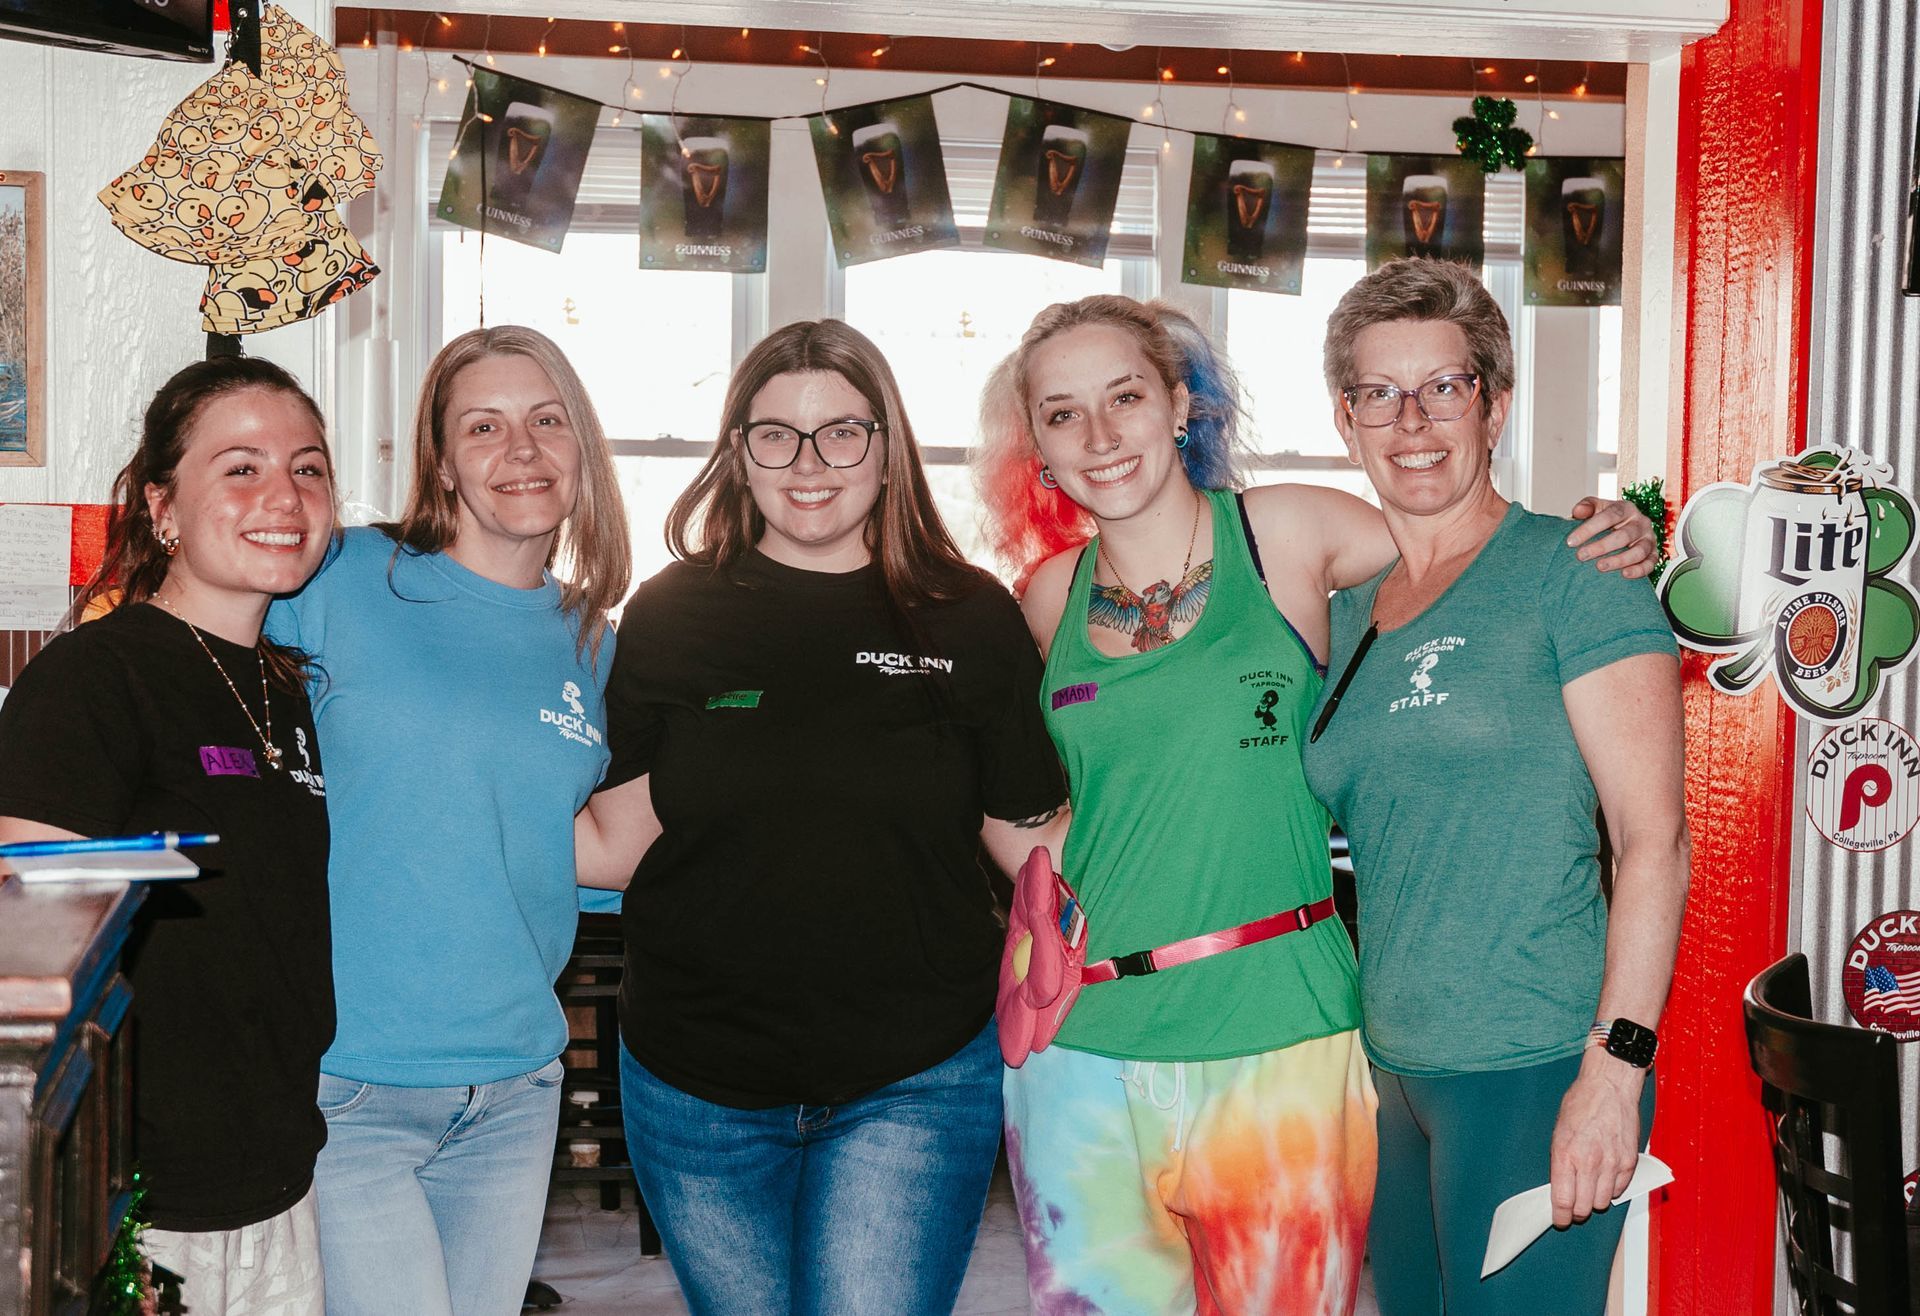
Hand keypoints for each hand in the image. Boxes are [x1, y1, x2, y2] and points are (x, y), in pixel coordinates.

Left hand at [1548, 1049, 1644, 1227]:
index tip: (1560, 1220)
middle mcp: (1589, 1163)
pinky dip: (1611, 1190)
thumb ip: (1561, 1161)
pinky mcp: (1629, 1162)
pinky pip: (1620, 1189)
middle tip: (1574, 1208)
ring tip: (1589, 1191)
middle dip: (1576, 1212)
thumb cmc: (1580, 1104)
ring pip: (1602, 1202)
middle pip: (1583, 1207)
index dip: (1560, 1216)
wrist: (1609, 1086)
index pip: (1563, 1200)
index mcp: (1565, 1154)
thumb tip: (1561, 1187)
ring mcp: (1611, 1163)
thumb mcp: (1558, 1131)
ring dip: (1595, 1201)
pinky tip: (1605, 1179)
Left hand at [1567, 496, 1657, 578]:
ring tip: (1600, 567)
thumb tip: (1577, 512)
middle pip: (1623, 535)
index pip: (1609, 516)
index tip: (1571, 542)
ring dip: (1619, 560)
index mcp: (1626, 508)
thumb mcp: (1596, 508)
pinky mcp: (1653, 554)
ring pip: (1638, 551)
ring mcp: (1649, 538)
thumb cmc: (1606, 519)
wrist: (1621, 529)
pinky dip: (1639, 570)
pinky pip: (1650, 563)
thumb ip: (1586, 507)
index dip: (1589, 528)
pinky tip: (1624, 574)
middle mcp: (1641, 522)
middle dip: (1601, 547)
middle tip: (1581, 556)